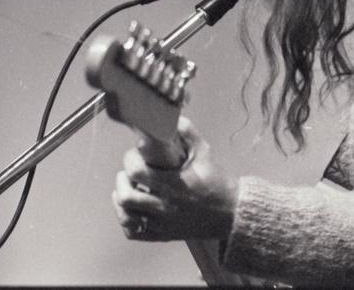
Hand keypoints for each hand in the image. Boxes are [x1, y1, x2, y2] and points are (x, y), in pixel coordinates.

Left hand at [112, 116, 237, 241]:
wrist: (231, 213)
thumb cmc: (217, 182)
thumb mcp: (205, 153)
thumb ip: (189, 134)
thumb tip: (174, 118)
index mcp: (174, 185)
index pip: (138, 172)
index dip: (130, 160)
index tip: (135, 154)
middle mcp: (166, 206)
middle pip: (126, 198)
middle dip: (121, 181)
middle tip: (128, 172)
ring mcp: (164, 224)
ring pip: (127, 218)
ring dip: (121, 201)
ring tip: (127, 189)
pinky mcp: (164, 235)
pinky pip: (135, 234)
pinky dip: (127, 221)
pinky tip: (132, 209)